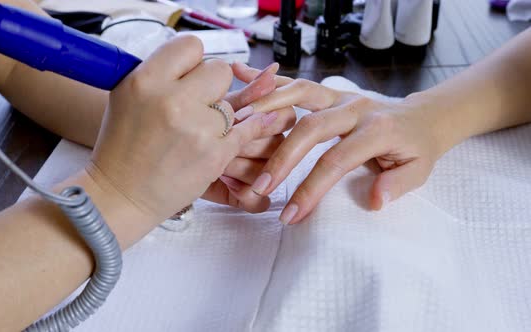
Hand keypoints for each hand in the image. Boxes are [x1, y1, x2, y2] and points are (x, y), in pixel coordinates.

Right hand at [87, 36, 277, 222]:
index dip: (193, 63)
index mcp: (146, 80)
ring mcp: (196, 129)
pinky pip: (245, 131)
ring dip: (219, 118)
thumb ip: (162, 73)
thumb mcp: (129, 96)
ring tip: (195, 134)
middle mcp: (171, 100)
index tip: (189, 77)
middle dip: (213, 87)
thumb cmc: (124, 146)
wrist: (122, 194)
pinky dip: (244, 133)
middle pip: (219, 71)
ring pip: (231, 106)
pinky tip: (240, 131)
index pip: (191, 45)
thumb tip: (199, 59)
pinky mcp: (215, 155)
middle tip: (198, 104)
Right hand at [233, 64, 442, 223]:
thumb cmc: (416, 148)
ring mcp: (340, 95)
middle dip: (281, 158)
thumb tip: (373, 201)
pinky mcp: (329, 92)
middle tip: (258, 186)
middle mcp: (356, 107)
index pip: (336, 161)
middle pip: (311, 128)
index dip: (311, 189)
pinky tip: (241, 74)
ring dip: (266, 108)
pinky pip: (296, 83)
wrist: (423, 117)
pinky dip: (268, 80)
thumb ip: (397, 185)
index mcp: (378, 130)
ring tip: (236, 125)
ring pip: (299, 94)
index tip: (291, 215)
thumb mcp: (418, 171)